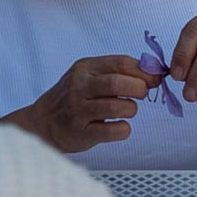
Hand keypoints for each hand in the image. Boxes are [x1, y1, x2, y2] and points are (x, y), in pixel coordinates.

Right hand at [9, 56, 156, 153]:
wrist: (43, 122)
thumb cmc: (74, 97)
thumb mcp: (89, 76)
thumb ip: (117, 72)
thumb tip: (153, 74)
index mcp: (85, 68)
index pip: (120, 62)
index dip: (143, 71)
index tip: (153, 79)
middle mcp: (79, 86)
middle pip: (117, 82)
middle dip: (139, 89)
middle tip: (142, 95)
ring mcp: (78, 110)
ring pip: (117, 107)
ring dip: (131, 109)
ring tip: (128, 110)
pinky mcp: (80, 133)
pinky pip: (112, 131)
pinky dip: (124, 129)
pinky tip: (120, 127)